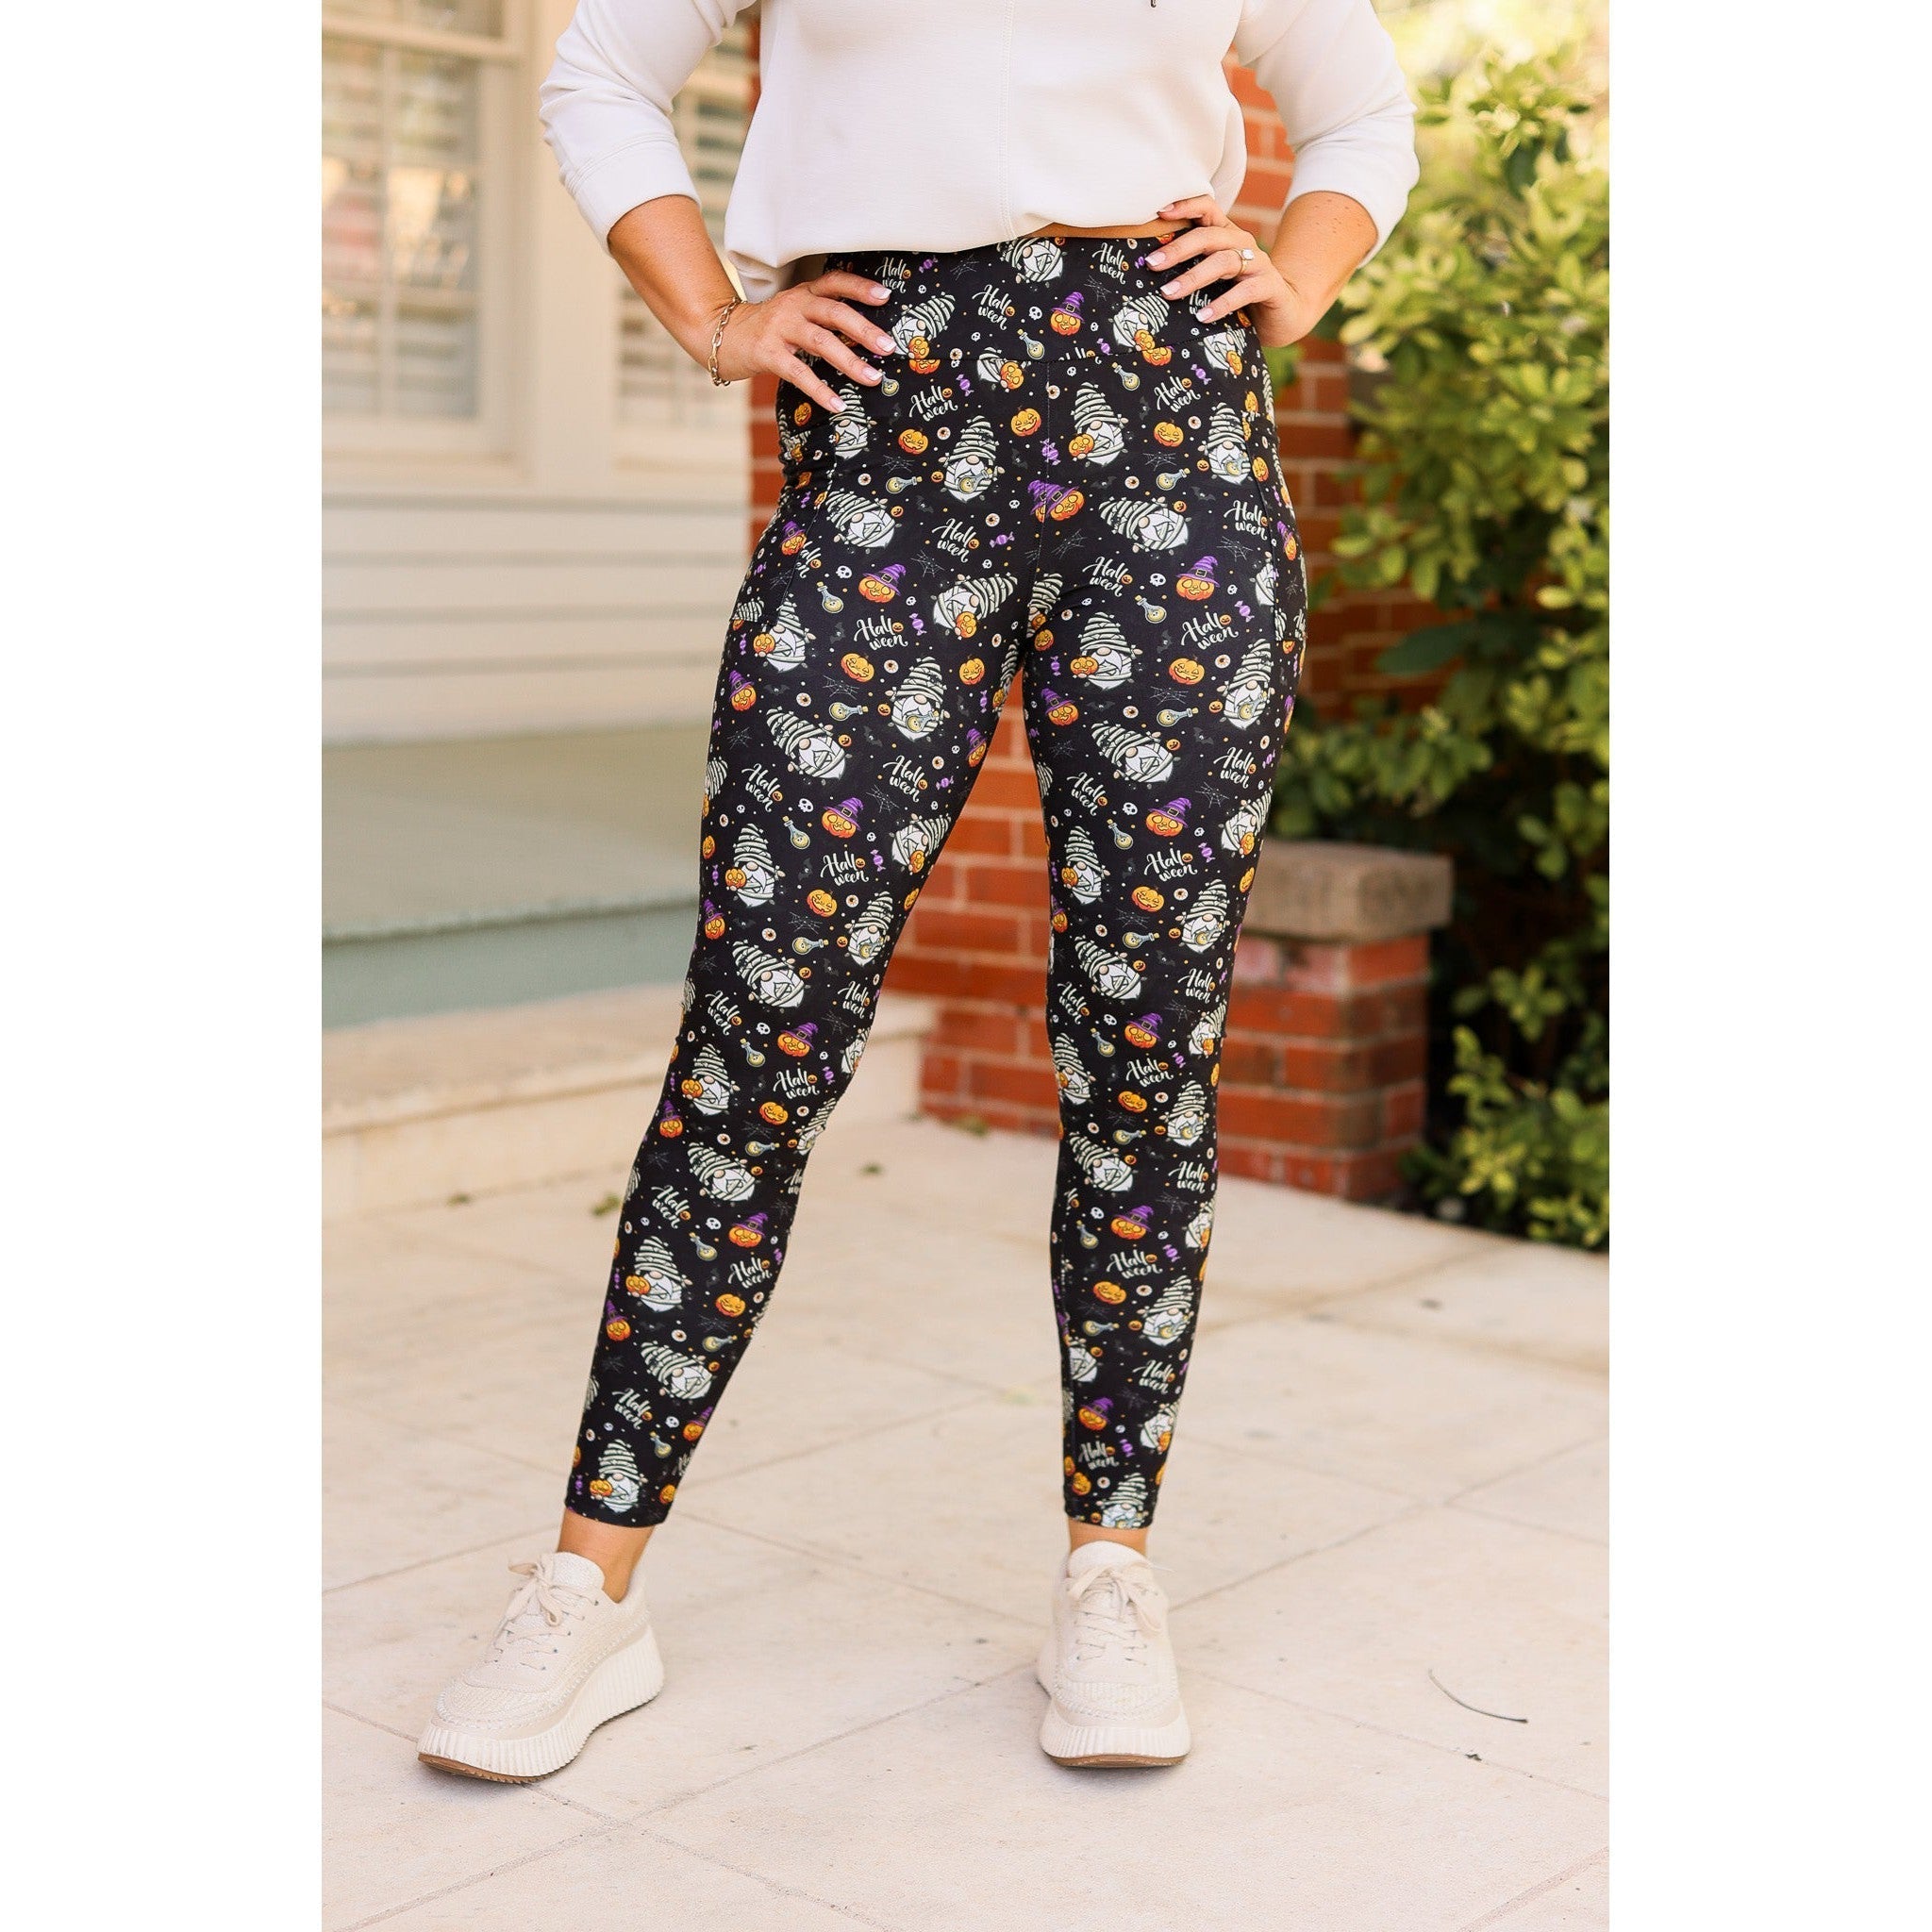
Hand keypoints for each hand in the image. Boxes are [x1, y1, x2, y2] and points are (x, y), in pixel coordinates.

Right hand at [713, 272, 896, 411]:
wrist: (723, 336)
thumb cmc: (769, 329)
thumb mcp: (795, 312)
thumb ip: (823, 316)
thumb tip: (867, 334)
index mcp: (803, 293)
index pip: (835, 282)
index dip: (860, 287)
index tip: (886, 296)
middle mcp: (794, 305)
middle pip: (834, 312)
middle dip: (864, 329)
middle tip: (888, 347)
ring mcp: (779, 328)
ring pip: (821, 342)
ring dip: (850, 361)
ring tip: (873, 378)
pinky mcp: (767, 353)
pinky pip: (799, 372)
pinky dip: (820, 390)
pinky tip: (837, 404)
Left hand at [1148, 196, 1317, 348]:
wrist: (1284, 312)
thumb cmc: (1239, 294)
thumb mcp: (1213, 277)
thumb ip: (1191, 267)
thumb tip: (1149, 270)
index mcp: (1226, 235)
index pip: (1207, 208)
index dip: (1185, 206)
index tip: (1159, 213)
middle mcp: (1242, 243)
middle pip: (1208, 237)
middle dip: (1177, 249)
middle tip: (1151, 264)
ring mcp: (1258, 263)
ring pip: (1224, 261)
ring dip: (1194, 277)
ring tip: (1169, 293)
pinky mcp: (1269, 286)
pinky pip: (1245, 291)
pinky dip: (1222, 303)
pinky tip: (1202, 316)